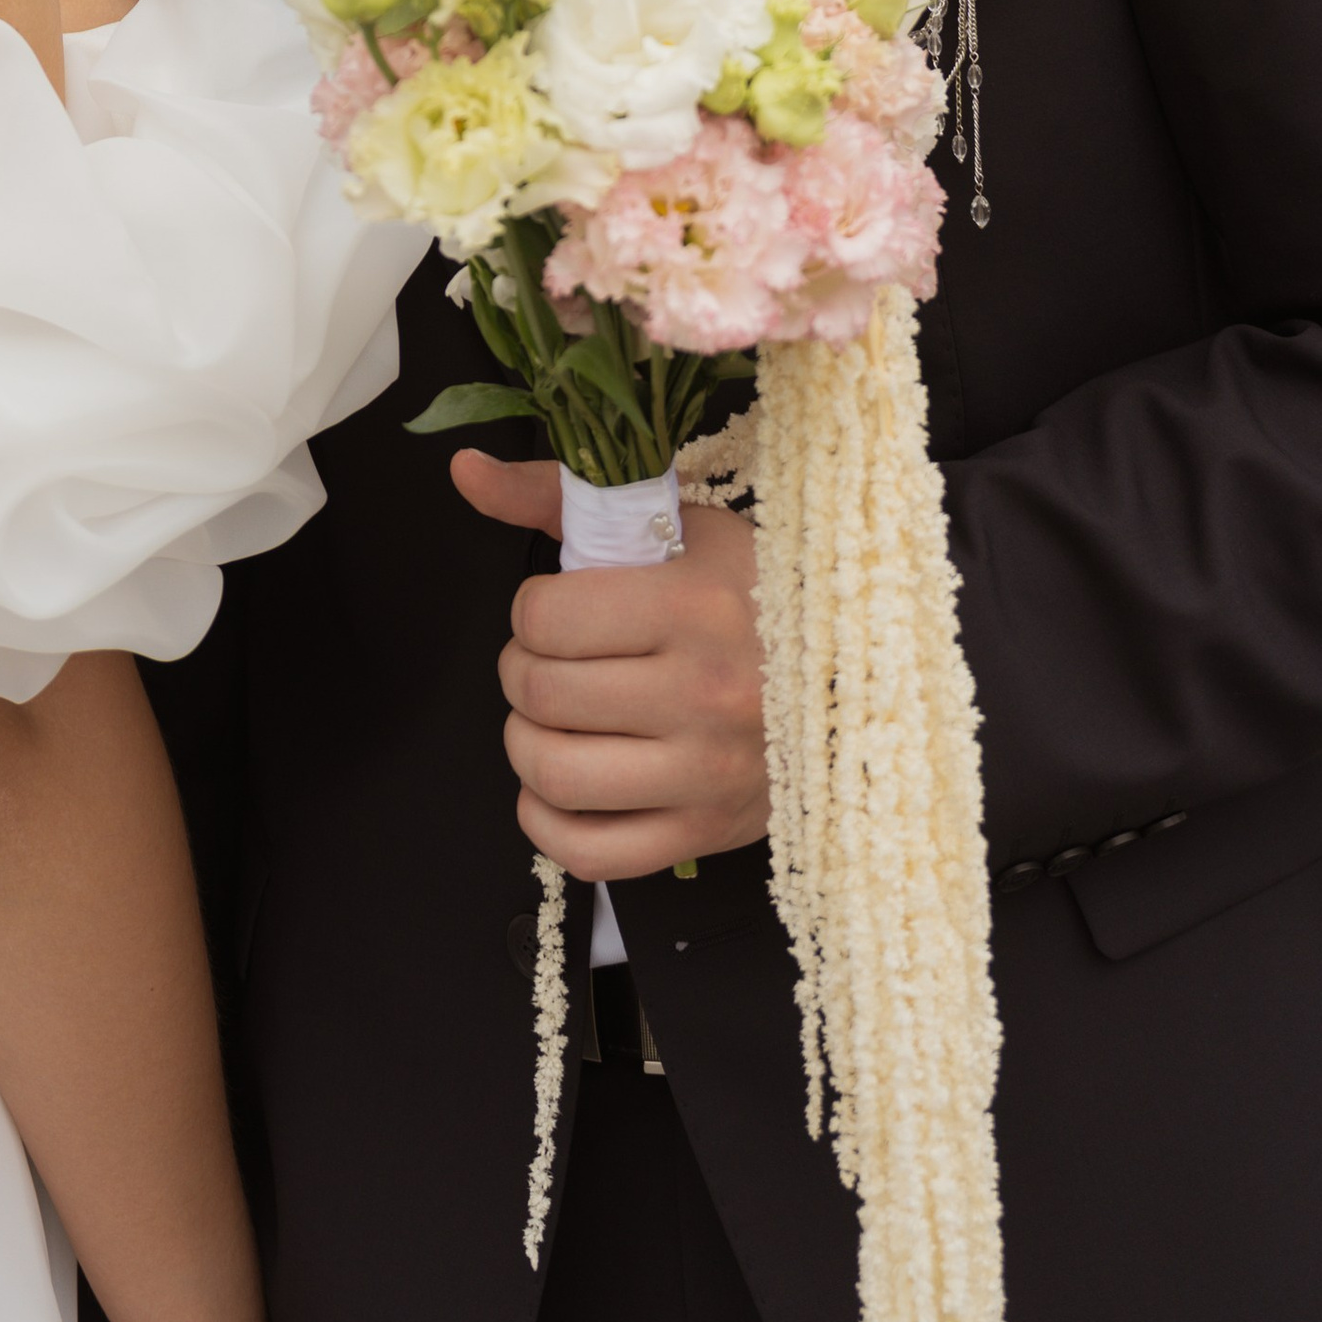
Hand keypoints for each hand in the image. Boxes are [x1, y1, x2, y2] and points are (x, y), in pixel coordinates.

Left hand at [452, 451, 770, 882]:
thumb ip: (558, 496)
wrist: (857, 676)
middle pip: (540, 692)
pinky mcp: (706, 834)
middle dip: (521, 671)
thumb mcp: (672, 524)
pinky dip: (548, 821)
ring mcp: (707, 774)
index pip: (545, 617)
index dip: (531, 611)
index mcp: (694, 605)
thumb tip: (464, 468)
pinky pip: (590, 853)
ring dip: (526, 743)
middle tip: (548, 660)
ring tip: (548, 717)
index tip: (557, 610)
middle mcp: (705, 693)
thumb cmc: (754, 592)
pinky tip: (559, 786)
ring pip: (554, 775)